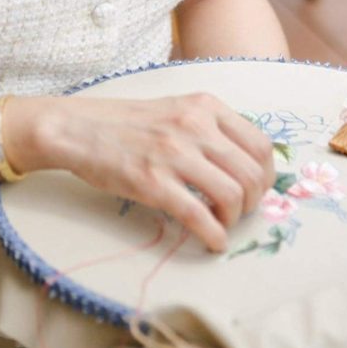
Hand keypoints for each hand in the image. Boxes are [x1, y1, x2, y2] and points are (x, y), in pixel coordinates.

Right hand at [14, 93, 274, 252]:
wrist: (80, 128)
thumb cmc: (130, 123)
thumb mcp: (178, 109)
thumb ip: (212, 129)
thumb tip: (248, 165)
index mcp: (206, 105)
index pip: (261, 145)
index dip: (267, 176)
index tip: (257, 191)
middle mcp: (195, 125)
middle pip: (253, 174)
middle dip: (254, 202)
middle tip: (241, 213)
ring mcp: (174, 153)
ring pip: (232, 195)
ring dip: (234, 220)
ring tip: (223, 224)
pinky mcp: (152, 182)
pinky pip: (199, 216)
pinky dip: (214, 235)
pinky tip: (212, 242)